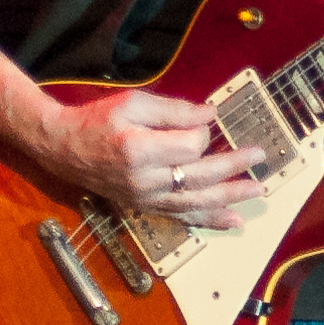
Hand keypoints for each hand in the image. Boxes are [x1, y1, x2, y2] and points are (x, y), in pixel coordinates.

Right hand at [34, 88, 265, 231]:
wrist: (64, 148)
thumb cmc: (97, 120)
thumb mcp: (132, 103)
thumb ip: (173, 111)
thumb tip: (210, 116)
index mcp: (140, 150)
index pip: (189, 147)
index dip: (202, 133)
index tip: (202, 121)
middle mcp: (145, 180)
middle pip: (200, 177)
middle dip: (233, 166)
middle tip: (259, 156)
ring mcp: (146, 198)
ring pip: (196, 202)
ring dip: (230, 198)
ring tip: (257, 191)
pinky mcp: (146, 207)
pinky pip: (183, 216)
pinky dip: (210, 219)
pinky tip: (233, 221)